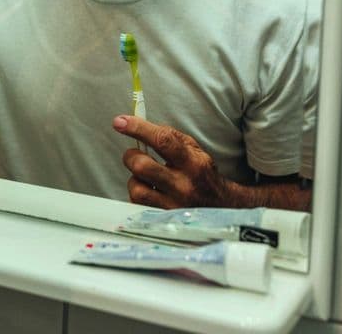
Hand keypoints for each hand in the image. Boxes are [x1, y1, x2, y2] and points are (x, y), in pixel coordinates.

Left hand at [113, 115, 232, 208]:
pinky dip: (138, 194)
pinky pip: (138, 204)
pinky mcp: (164, 219)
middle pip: (142, 166)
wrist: (221, 206)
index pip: (163, 141)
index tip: (120, 122)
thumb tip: (139, 125)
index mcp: (193, 162)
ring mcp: (174, 205)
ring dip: (134, 179)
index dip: (138, 128)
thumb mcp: (195, 150)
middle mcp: (184, 185)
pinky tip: (149, 191)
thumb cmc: (202, 173)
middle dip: (131, 156)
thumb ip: (170, 137)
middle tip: (135, 155)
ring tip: (144, 177)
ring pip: (136, 189)